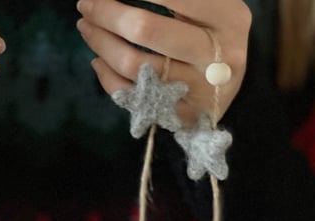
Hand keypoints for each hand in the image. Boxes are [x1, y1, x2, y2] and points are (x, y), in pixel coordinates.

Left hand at [76, 0, 251, 125]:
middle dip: (107, 13)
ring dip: (100, 42)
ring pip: (132, 65)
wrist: (226, 87)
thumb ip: (177, 1)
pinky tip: (98, 59)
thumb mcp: (210, 7)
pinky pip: (129, 95)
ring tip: (86, 26)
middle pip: (146, 30)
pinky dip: (106, 75)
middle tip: (86, 4)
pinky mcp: (175, 114)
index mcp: (229, 18)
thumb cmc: (212, 35)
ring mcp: (194, 90)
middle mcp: (216, 57)